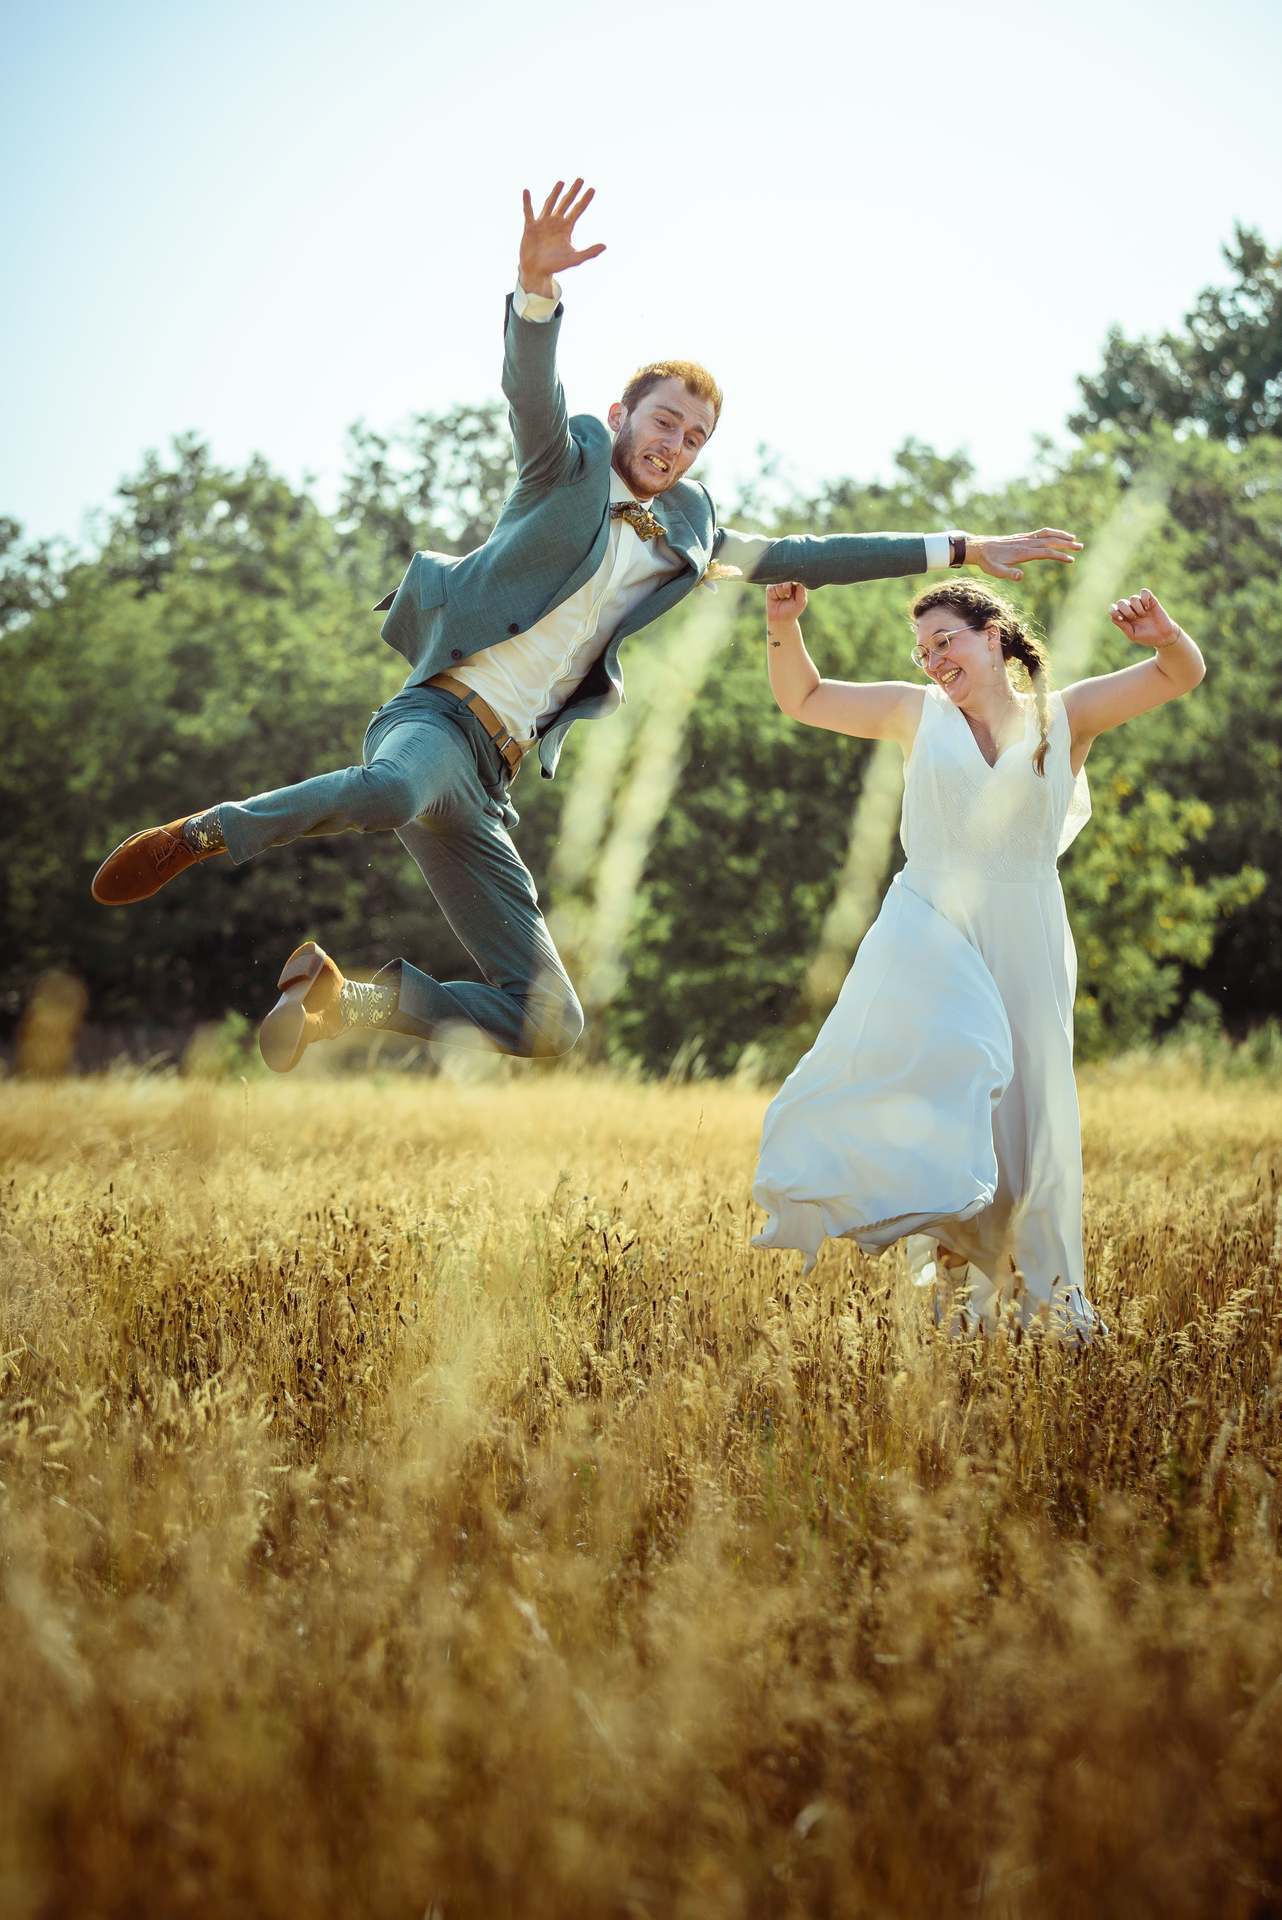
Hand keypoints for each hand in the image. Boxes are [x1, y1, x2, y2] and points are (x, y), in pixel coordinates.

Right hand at [519, 180, 605, 298]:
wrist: (537, 271)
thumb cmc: (555, 265)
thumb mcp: (574, 259)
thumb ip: (589, 252)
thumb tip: (605, 246)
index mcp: (566, 228)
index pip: (578, 210)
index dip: (585, 200)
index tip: (592, 189)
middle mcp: (555, 222)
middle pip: (566, 203)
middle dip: (573, 192)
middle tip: (581, 179)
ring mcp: (543, 223)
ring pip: (550, 204)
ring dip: (555, 193)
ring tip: (561, 182)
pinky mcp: (530, 227)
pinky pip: (529, 212)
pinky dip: (527, 202)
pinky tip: (527, 191)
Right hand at [766, 581, 806, 621]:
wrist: (780, 619)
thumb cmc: (793, 610)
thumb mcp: (801, 601)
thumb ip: (801, 590)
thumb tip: (796, 579)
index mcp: (797, 583)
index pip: (795, 577)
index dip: (794, 583)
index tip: (793, 592)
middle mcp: (788, 582)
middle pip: (786, 578)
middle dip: (787, 589)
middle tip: (788, 596)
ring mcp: (779, 584)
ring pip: (778, 583)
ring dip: (780, 593)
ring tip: (782, 598)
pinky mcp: (770, 587)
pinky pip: (771, 588)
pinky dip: (774, 595)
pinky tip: (776, 598)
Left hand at [965, 528, 1082, 581]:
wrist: (979, 548)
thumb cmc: (987, 562)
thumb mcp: (995, 571)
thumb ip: (1008, 574)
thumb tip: (1021, 576)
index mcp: (1023, 552)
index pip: (1046, 552)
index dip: (1059, 556)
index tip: (1071, 560)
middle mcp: (1026, 543)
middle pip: (1050, 541)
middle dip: (1066, 544)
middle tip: (1080, 547)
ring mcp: (1024, 538)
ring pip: (1046, 534)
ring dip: (1061, 535)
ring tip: (1074, 539)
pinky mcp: (1022, 537)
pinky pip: (1040, 533)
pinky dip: (1051, 533)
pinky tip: (1056, 536)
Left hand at [1109, 588, 1180, 648]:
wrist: (1163, 636)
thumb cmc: (1146, 637)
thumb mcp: (1132, 634)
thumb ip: (1123, 626)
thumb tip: (1113, 617)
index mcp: (1124, 617)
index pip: (1113, 609)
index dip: (1113, 610)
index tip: (1120, 617)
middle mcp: (1131, 609)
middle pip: (1121, 602)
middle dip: (1126, 610)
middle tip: (1134, 617)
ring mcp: (1141, 604)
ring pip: (1133, 598)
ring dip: (1137, 607)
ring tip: (1143, 615)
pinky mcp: (1151, 600)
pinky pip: (1144, 592)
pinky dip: (1144, 599)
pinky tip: (1147, 607)